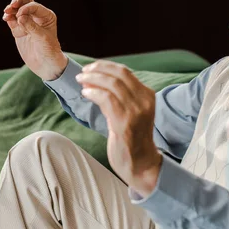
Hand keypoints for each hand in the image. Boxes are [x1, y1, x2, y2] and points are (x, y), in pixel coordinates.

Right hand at [2, 0, 67, 79]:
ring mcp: (27, 23)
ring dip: (11, 9)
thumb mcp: (42, 38)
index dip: (26, 9)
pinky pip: (12, 20)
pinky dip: (8, 17)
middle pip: (25, 2)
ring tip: (6, 13)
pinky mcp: (19, 30)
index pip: (34, 6)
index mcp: (46, 16)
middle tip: (12, 5)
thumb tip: (20, 17)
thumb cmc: (49, 51)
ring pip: (17, 10)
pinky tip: (6, 18)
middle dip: (18, 1)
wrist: (45, 64)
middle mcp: (37, 17)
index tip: (20, 16)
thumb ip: (31, 27)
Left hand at [76, 61, 161, 195]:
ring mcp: (136, 111)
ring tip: (81, 81)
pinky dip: (94, 93)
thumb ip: (118, 96)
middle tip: (83, 72)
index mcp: (147, 95)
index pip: (125, 72)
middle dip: (98, 69)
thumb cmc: (131, 137)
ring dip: (93, 79)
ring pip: (112, 84)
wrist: (140, 162)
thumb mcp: (129, 111)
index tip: (91, 68)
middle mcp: (144, 101)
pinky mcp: (125, 122)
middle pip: (119, 74)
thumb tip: (94, 79)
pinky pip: (107, 99)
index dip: (105, 66)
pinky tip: (85, 93)